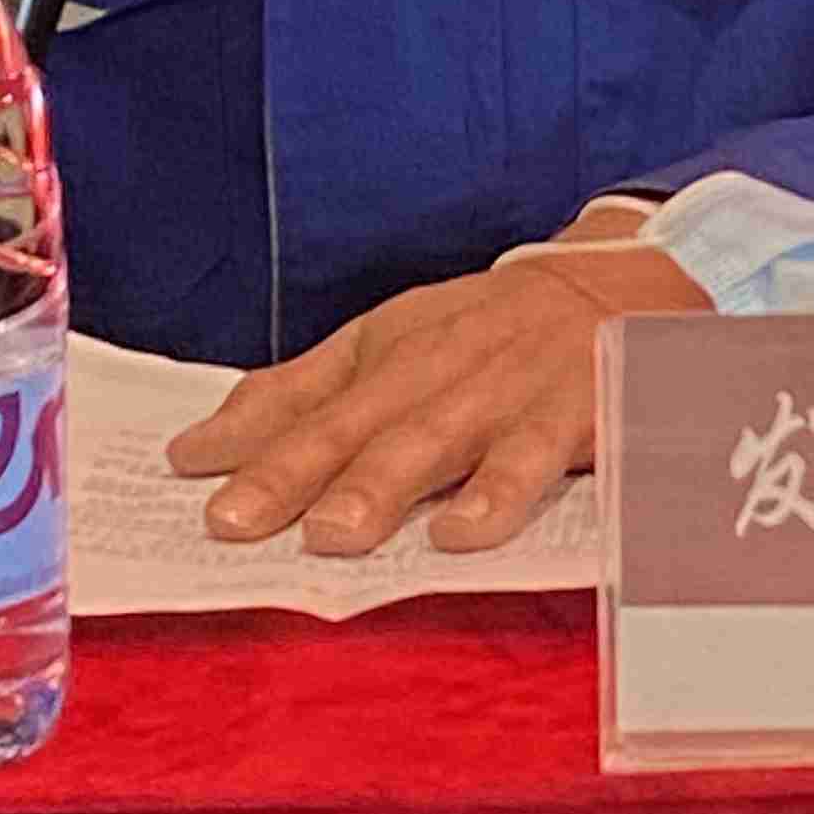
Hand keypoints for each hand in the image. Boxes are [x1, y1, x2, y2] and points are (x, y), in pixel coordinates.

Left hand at [165, 226, 707, 554]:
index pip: (313, 391)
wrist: (629, 277)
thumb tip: (206, 443)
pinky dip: (496, 495)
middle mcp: (444, 361)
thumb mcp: (400, 335)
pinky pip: (534, 458)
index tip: (183, 470)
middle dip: (295, 469)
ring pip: (437, 438)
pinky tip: (459, 535)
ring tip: (330, 536)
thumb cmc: (494, 326)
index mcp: (395, 343)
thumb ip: (306, 389)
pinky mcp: (577, 411)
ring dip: (381, 484)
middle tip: (234, 521)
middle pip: (362, 419)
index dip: (250, 433)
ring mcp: (509, 386)